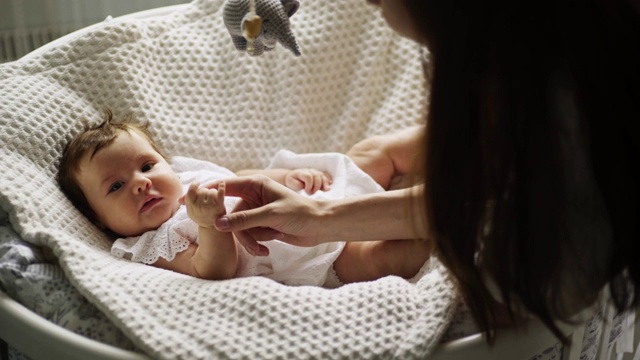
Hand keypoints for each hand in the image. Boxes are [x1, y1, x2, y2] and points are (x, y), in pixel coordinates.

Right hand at [180, 181, 226, 227]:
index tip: (198, 183)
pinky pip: (220, 194)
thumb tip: (179, 200)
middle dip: (206, 191)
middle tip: (208, 198)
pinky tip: (222, 183)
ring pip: (211, 192)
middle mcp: (199, 206)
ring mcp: (209, 207)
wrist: (211, 228)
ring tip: (214, 199)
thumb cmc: (201, 216)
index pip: (191, 192)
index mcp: (191, 206)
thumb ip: (187, 203)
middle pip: (202, 190)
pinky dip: (221, 187)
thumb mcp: (191, 211)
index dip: (194, 185)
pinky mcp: (219, 207)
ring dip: (213, 192)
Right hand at [209, 175, 326, 255]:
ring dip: (250, 240)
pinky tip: (269, 247)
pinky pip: (248, 236)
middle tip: (243, 240)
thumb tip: (218, 224)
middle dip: (238, 231)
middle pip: (230, 215)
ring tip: (264, 247)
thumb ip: (245, 220)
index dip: (207, 193)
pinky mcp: (261, 227)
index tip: (188, 200)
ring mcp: (256, 213)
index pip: (225, 187)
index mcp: (255, 185)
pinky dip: (256, 243)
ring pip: (238, 229)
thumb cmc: (301, 213)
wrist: (321, 227)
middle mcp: (253, 197)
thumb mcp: (271, 215)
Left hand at [284, 169, 331, 193]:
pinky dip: (328, 180)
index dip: (309, 185)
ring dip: (324, 183)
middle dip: (316, 186)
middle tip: (312, 193)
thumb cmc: (292, 181)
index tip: (306, 191)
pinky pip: (325, 176)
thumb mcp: (291, 183)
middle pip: (317, 176)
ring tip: (326, 190)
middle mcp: (309, 170)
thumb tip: (306, 186)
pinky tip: (330, 184)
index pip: (308, 177)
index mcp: (302, 172)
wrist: (293, 178)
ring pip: (322, 176)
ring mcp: (315, 172)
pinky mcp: (319, 175)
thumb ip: (298, 185)